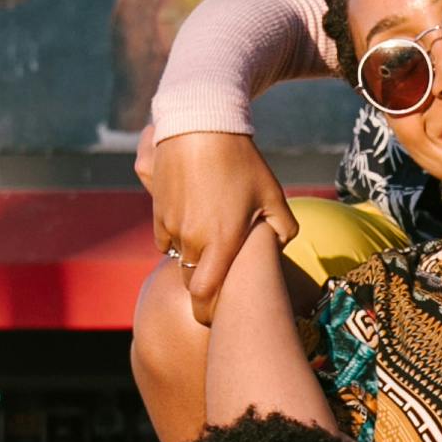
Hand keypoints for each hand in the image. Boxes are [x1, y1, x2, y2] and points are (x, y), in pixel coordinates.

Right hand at [148, 132, 298, 316]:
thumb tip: (280, 251)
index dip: (208, 312)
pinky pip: (166, 238)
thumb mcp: (272, 195)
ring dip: (192, 258)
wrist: (199, 126)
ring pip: (179, 258)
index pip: (205, 297)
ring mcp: (171, 226)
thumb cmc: (242, 162)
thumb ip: (284, 230)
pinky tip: (195, 220)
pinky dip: (178, 238)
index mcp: (221, 243)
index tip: (216, 315)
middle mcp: (192, 240)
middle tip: (219, 283)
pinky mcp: (158, 211)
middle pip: (192, 282)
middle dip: (203, 287)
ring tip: (210, 241)